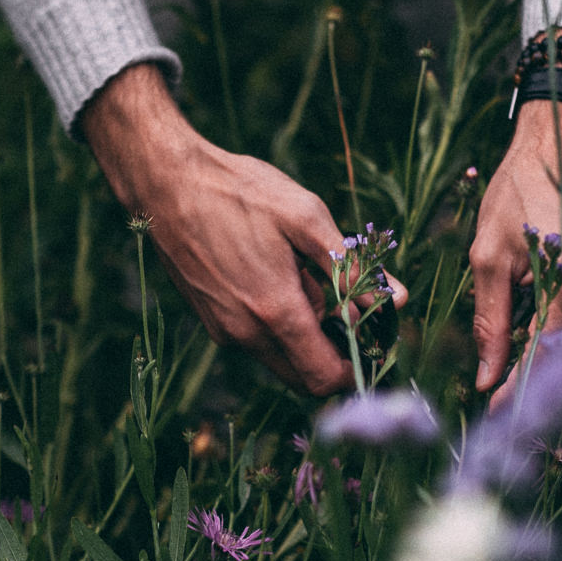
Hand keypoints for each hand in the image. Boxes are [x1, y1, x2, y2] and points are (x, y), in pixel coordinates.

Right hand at [80, 64, 402, 396]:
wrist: (166, 183)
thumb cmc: (239, 192)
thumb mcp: (306, 218)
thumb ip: (352, 266)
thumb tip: (396, 301)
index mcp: (276, 312)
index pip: (325, 378)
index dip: (357, 369)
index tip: (374, 341)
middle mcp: (246, 333)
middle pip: (304, 377)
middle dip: (334, 354)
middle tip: (350, 309)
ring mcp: (224, 330)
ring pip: (281, 358)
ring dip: (306, 335)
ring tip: (306, 277)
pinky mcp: (211, 321)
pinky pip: (257, 340)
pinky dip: (279, 324)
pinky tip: (277, 275)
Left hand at [470, 98, 561, 396]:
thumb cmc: (518, 186)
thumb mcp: (489, 253)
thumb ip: (489, 318)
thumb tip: (485, 375)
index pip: (546, 355)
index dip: (519, 390)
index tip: (494, 412)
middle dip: (542, 383)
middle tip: (508, 399)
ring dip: (559, 358)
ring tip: (522, 370)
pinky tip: (547, 333)